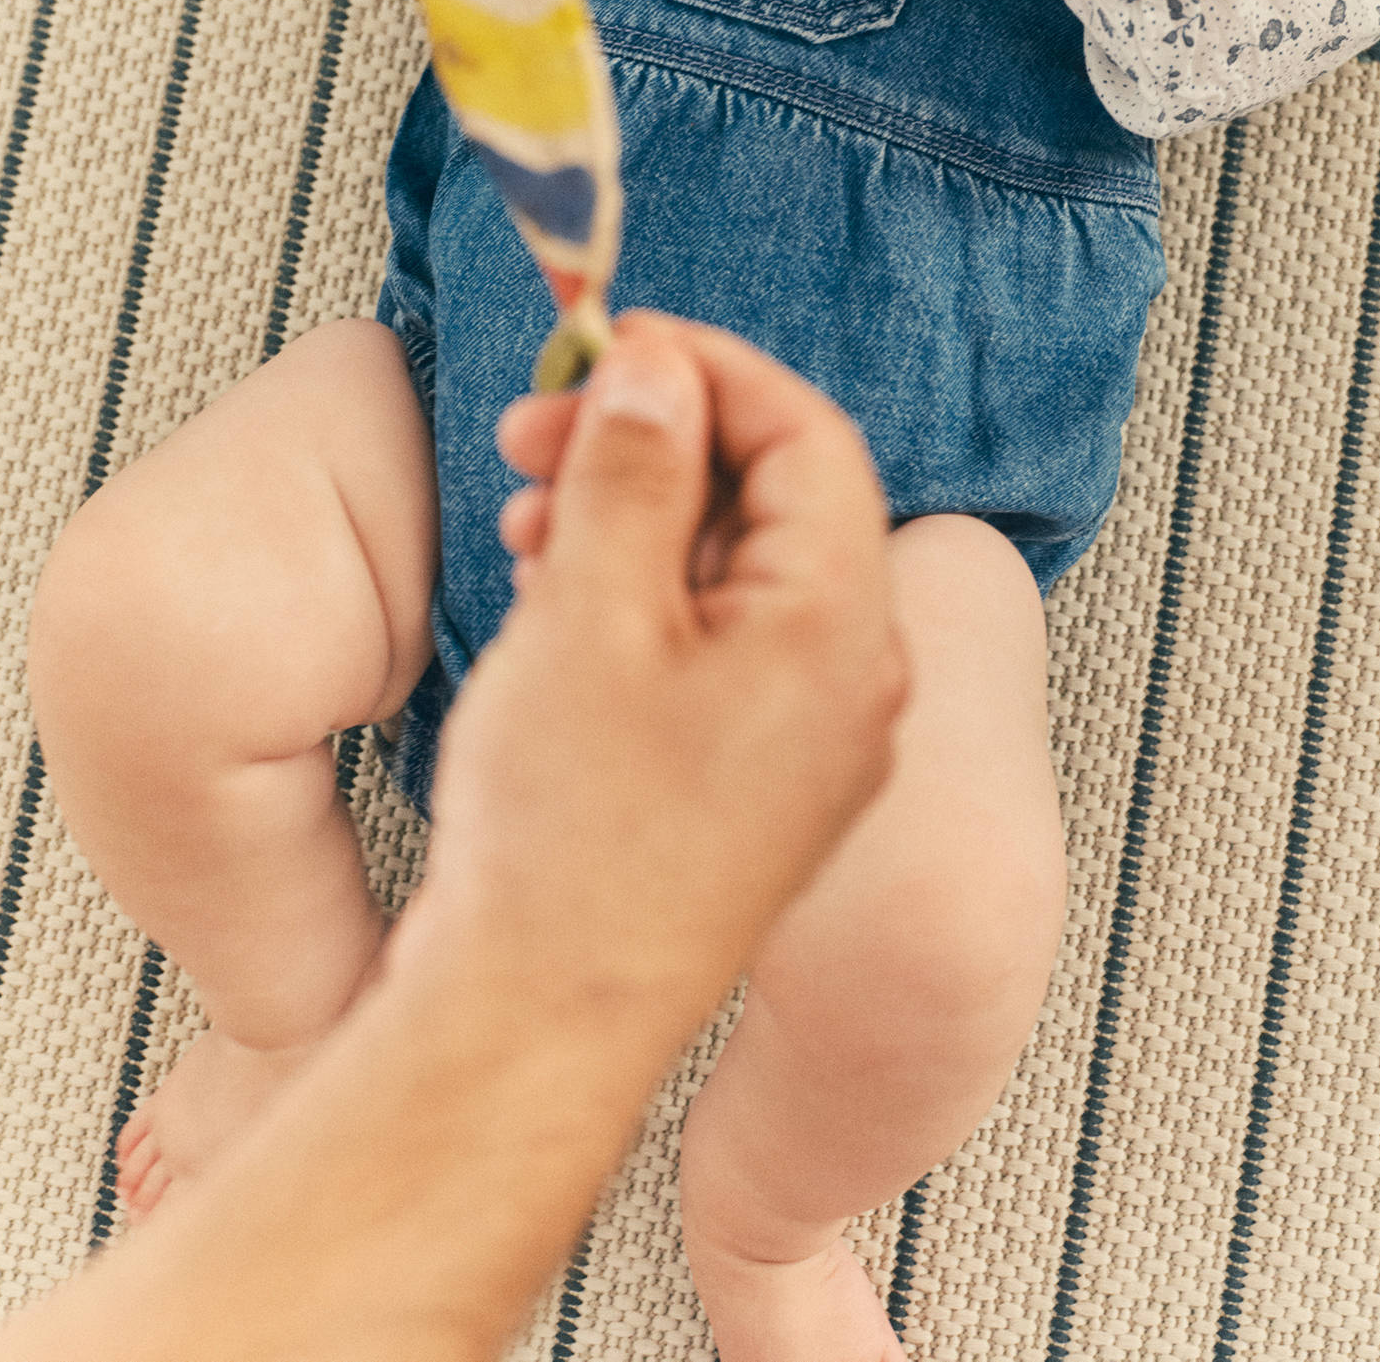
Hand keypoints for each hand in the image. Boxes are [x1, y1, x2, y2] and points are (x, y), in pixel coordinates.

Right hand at [394, 315, 906, 1041]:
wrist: (531, 1032)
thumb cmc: (569, 844)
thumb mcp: (593, 612)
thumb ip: (636, 468)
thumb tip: (657, 368)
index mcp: (844, 630)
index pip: (808, 435)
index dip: (707, 370)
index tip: (613, 346)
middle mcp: (853, 686)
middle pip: (776, 498)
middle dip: (657, 442)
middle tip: (540, 424)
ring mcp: (807, 744)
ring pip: (735, 572)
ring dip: (635, 516)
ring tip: (526, 514)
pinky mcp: (751, 786)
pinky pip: (715, 647)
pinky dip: (640, 597)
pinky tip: (551, 592)